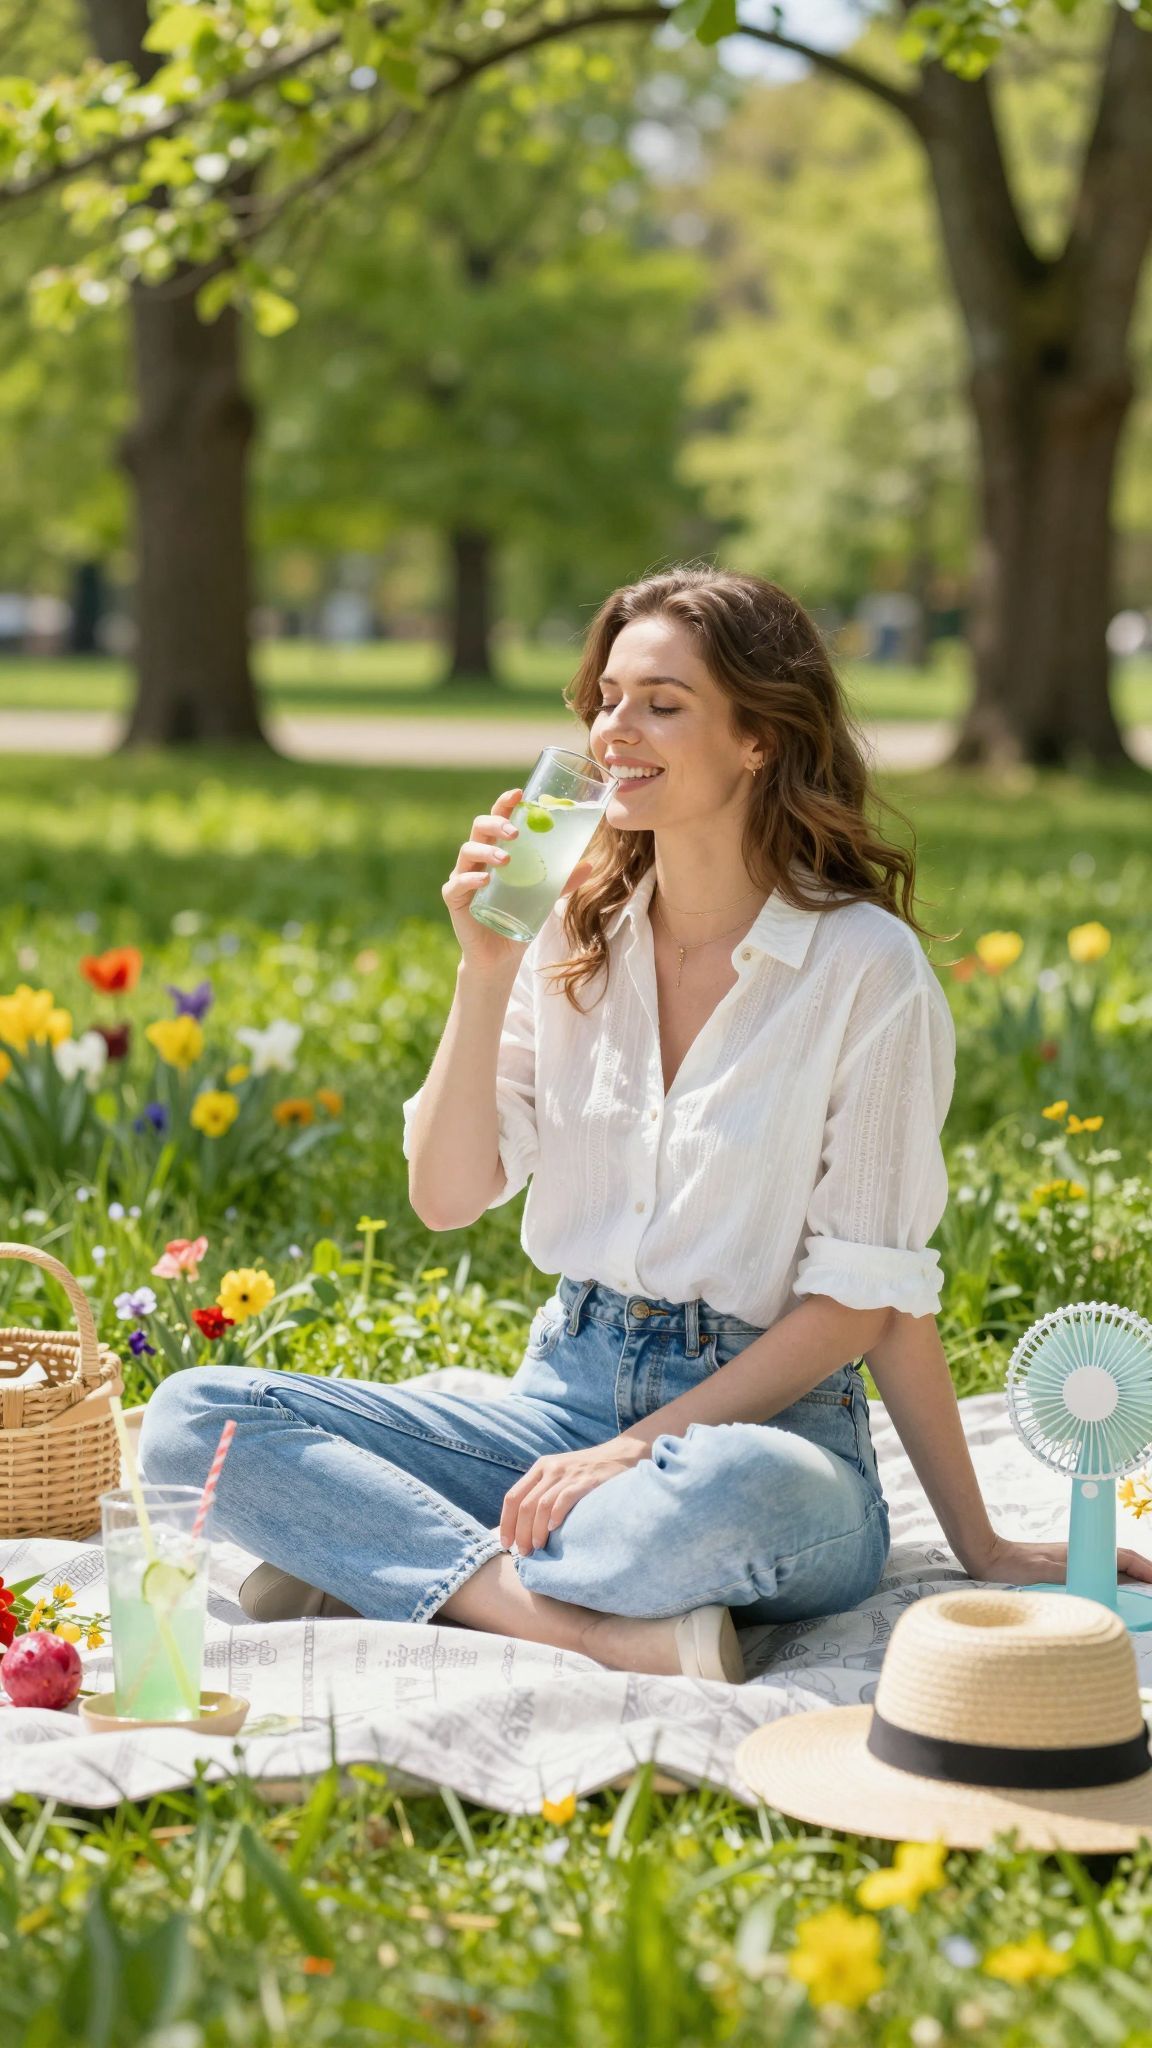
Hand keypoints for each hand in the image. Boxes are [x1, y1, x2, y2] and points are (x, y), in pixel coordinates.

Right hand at [442, 786, 594, 976]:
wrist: (500, 955)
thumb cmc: (519, 918)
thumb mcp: (545, 898)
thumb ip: (563, 881)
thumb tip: (589, 864)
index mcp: (496, 850)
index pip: (497, 818)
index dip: (505, 803)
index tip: (519, 793)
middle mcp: (476, 858)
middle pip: (479, 827)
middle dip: (496, 823)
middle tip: (516, 833)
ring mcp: (462, 876)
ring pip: (467, 851)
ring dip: (487, 850)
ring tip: (506, 860)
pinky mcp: (454, 898)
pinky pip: (458, 883)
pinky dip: (471, 878)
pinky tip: (486, 879)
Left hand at [500, 1438, 649, 1557]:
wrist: (620, 1455)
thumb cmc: (587, 1472)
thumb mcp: (560, 1474)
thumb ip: (543, 1492)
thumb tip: (524, 1527)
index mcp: (540, 1468)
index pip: (512, 1496)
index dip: (506, 1522)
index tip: (505, 1543)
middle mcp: (550, 1469)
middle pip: (525, 1505)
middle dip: (520, 1532)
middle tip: (524, 1553)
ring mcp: (568, 1474)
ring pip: (541, 1505)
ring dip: (535, 1530)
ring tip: (537, 1548)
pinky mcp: (586, 1481)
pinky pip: (564, 1498)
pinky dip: (555, 1515)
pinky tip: (553, 1529)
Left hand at [968, 1532, 1151, 1589]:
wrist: (987, 1557)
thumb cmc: (1012, 1565)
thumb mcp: (1043, 1572)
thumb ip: (1067, 1575)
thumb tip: (1095, 1583)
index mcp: (1081, 1552)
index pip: (1124, 1559)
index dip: (1146, 1569)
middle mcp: (1082, 1556)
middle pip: (1122, 1564)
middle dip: (1144, 1574)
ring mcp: (1075, 1563)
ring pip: (1111, 1569)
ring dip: (1131, 1579)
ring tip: (1146, 1594)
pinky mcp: (1065, 1571)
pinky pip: (1098, 1576)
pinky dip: (1114, 1583)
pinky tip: (1116, 1596)